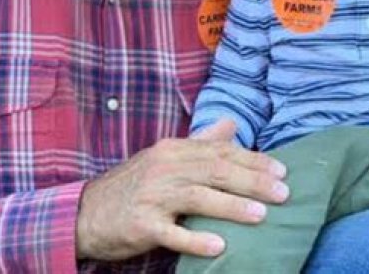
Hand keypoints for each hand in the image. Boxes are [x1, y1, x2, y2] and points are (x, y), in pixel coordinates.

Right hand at [76, 119, 288, 260]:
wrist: (85, 212)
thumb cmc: (135, 184)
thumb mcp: (166, 156)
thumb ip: (201, 141)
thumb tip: (232, 123)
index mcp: (175, 149)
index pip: (221, 151)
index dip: (253, 160)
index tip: (281, 171)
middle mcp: (165, 166)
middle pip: (216, 170)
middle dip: (253, 181)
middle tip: (283, 192)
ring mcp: (152, 196)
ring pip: (199, 197)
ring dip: (233, 206)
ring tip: (262, 215)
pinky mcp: (141, 225)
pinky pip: (172, 232)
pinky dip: (196, 239)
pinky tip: (220, 245)